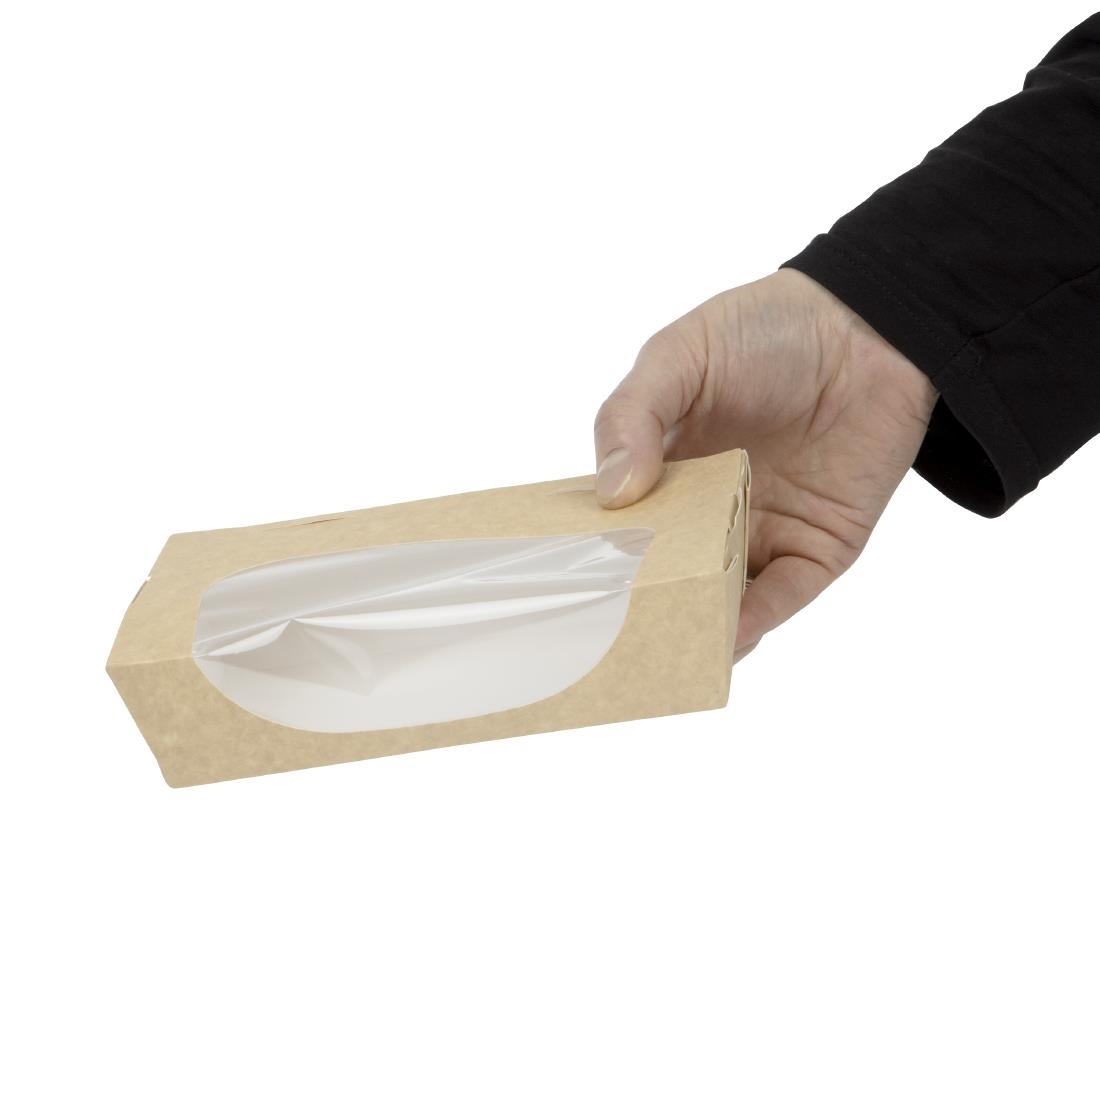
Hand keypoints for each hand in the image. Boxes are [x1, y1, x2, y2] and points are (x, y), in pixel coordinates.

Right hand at [593, 269, 937, 660]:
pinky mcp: (814, 549)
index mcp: (666, 467)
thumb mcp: (681, 355)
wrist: (873, 327)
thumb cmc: (767, 329)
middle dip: (641, 604)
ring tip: (663, 649)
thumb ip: (633, 415)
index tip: (567, 585)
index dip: (597, 553)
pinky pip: (779, 597)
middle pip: (666, 571)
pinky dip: (754, 621)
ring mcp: (760, 531)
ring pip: (719, 597)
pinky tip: (728, 635)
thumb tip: (612, 493)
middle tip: (605, 641)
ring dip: (694, 624)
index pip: (621, 523)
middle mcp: (708, 509)